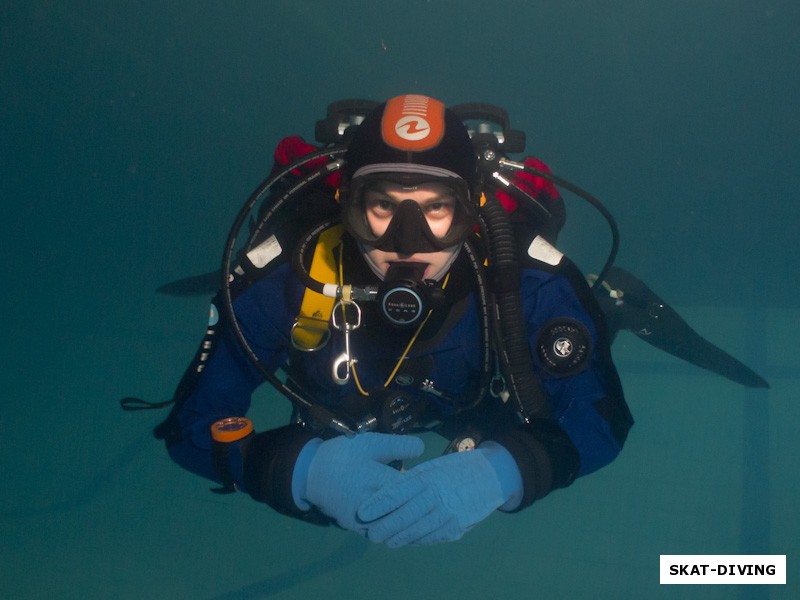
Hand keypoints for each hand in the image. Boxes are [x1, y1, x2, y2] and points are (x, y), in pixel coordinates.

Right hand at [293, 433, 423, 533]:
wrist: (312, 475)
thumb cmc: (344, 455)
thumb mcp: (370, 442)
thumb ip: (398, 446)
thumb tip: (422, 449)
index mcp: (376, 480)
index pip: (410, 490)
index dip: (425, 487)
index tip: (436, 482)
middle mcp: (371, 505)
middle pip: (405, 513)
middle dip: (421, 507)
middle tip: (436, 500)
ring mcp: (364, 521)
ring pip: (396, 529)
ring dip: (411, 523)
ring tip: (426, 514)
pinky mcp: (358, 530)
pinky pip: (384, 535)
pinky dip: (397, 531)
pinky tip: (408, 524)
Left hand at [358, 443, 521, 546]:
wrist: (492, 476)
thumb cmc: (457, 468)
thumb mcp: (434, 466)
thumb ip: (413, 480)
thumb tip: (387, 493)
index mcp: (429, 477)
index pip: (398, 492)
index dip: (378, 504)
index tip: (363, 513)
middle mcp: (437, 497)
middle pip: (405, 516)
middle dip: (385, 527)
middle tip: (371, 534)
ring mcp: (448, 515)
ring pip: (417, 531)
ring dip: (399, 537)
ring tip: (386, 540)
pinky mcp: (456, 529)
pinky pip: (431, 538)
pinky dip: (417, 540)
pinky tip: (407, 540)